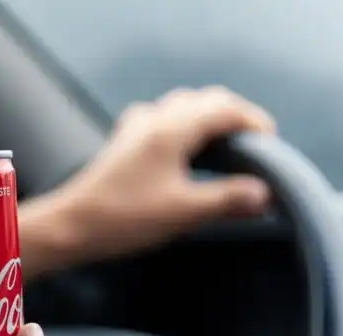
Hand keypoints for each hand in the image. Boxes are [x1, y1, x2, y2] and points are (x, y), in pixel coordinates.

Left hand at [55, 86, 276, 259]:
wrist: (69, 227)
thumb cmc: (123, 219)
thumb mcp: (184, 213)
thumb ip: (228, 200)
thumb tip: (265, 194)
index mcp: (172, 129)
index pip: (226, 108)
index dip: (255, 123)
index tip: (273, 146)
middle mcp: (154, 119)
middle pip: (205, 101)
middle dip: (235, 118)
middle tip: (255, 148)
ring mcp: (135, 128)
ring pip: (182, 107)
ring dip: (208, 120)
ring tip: (227, 150)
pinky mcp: (123, 143)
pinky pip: (161, 120)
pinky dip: (184, 128)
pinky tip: (184, 153)